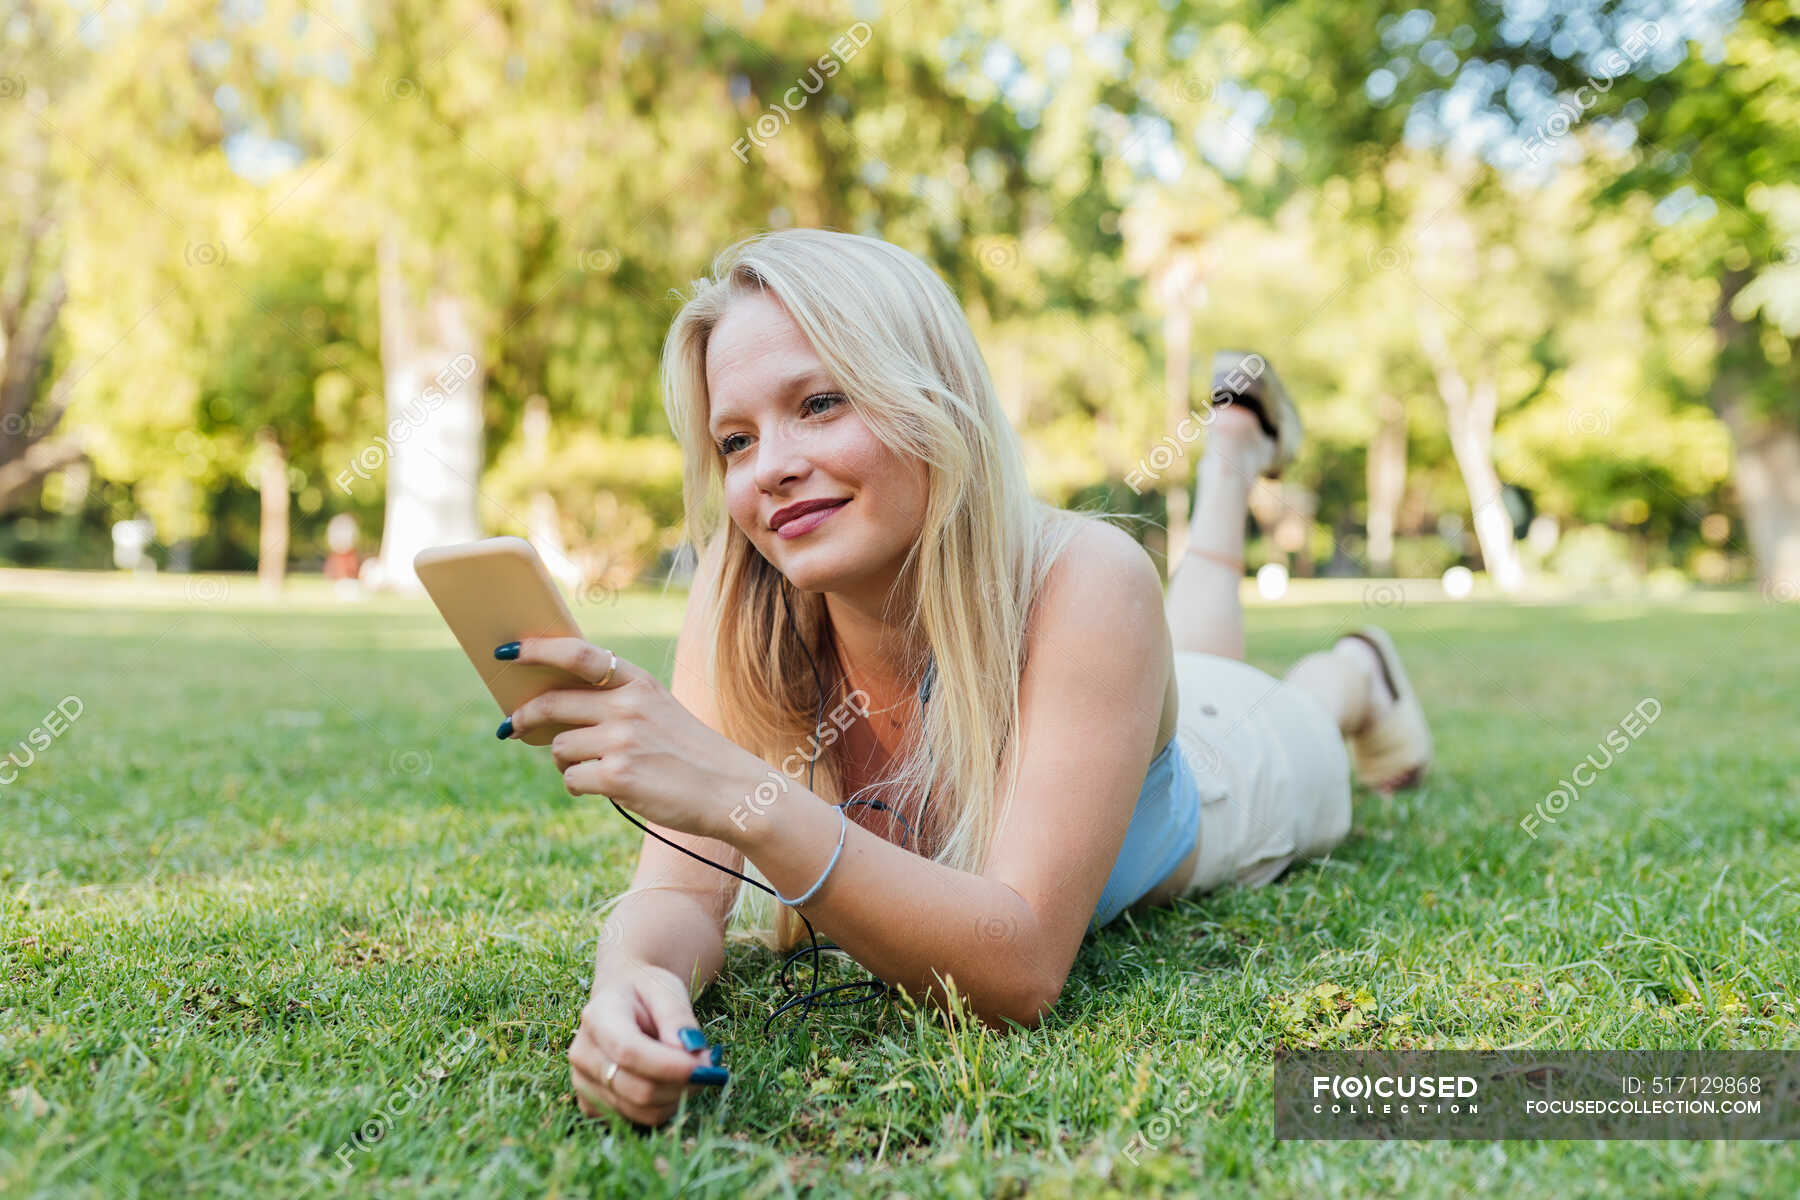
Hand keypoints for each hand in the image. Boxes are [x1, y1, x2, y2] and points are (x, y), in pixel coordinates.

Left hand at [496, 637, 765, 840]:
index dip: (538, 650)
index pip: (579, 655)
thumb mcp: (659, 711)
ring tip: (592, 768)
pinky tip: (603, 787)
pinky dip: (578, 785)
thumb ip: (616, 703)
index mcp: (639, 683)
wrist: (729, 792)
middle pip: (552, 704)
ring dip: (565, 760)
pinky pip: (571, 778)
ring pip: (559, 747)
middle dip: (524, 717)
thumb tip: (550, 711)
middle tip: (512, 727)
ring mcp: (622, 741)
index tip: (507, 651)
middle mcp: (629, 706)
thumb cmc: (689, 754)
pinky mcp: (617, 777)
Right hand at [567, 960, 725, 1125]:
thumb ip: (678, 1018)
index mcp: (597, 1017)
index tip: (706, 1066)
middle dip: (682, 1084)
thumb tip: (690, 1052)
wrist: (621, 1001)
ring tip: (692, 1070)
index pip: (629, 1052)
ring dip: (678, 1096)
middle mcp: (583, 1054)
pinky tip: (670, 1082)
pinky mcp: (592, 1105)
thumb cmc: (646, 992)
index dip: (669, 1066)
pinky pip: (638, 1119)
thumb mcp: (667, 990)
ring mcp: (583, 1083)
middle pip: (637, 1089)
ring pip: (642, 1110)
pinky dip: (664, 1105)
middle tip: (710, 1068)